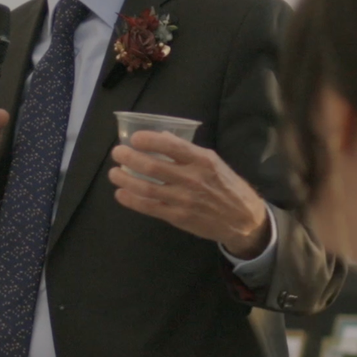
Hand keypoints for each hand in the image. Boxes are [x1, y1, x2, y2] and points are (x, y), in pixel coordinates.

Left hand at [108, 131, 273, 257]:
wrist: (243, 219)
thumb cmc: (227, 186)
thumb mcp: (213, 161)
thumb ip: (187, 151)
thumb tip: (162, 137)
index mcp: (202, 161)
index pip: (171, 146)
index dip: (148, 141)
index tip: (134, 138)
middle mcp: (192, 179)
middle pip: (153, 168)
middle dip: (129, 158)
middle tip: (117, 153)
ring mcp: (184, 200)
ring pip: (147, 189)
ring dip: (126, 180)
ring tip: (114, 174)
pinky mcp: (178, 217)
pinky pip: (150, 208)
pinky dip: (132, 200)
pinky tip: (121, 193)